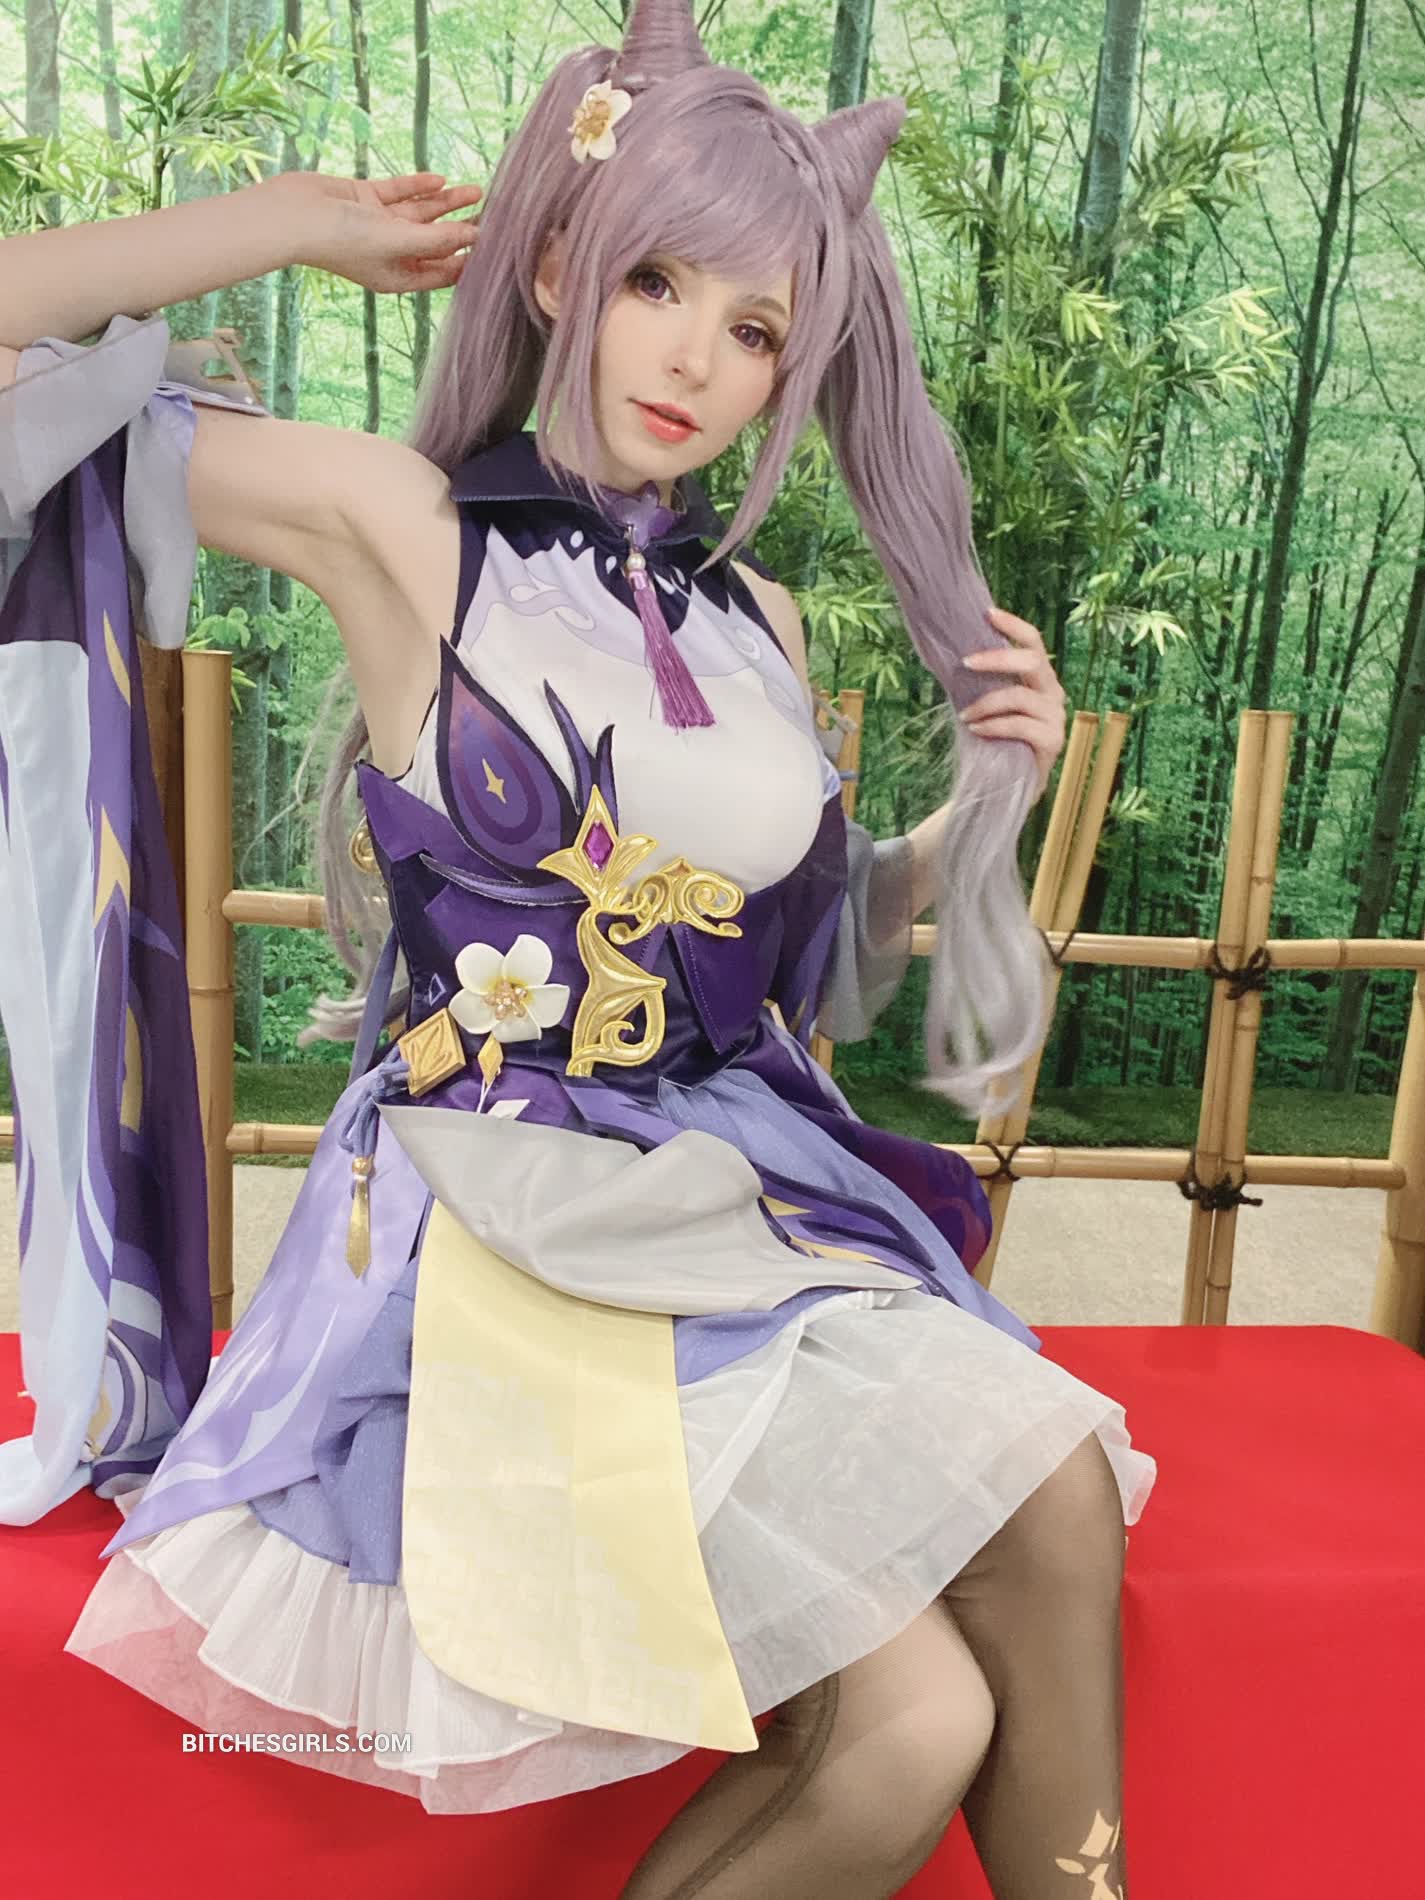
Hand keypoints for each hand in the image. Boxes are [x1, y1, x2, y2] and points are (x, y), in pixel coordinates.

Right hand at [269, 170, 482, 293]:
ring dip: (446, 202)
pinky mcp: (366, 200)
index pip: (441, 272)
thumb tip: (474, 236)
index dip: (466, 259)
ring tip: (475, 190)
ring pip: (421, 213)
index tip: (492, 246)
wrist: (293, 216)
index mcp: (398, 276)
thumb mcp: (398, 240)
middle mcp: (391, 253)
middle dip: (461, 227)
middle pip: (435, 240)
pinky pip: (399, 193)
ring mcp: (378, 225)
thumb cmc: (343, 239)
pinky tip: (440, 180)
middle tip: (491, 213)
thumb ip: (437, 238)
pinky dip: (418, 186)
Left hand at [959, 604, 1067, 798]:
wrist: (1009, 785)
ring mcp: (1056, 717)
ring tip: (964, 715)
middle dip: (996, 659)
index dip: (1013, 625)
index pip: (1034, 642)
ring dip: (985, 703)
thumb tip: (954, 653)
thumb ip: (984, 682)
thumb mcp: (991, 706)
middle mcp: (1053, 693)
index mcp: (1040, 679)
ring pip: (1020, 696)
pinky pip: (1019, 725)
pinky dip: (993, 725)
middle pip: (1032, 661)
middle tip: (965, 662)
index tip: (987, 614)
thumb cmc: (998, 741)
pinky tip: (976, 730)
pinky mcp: (1052, 741)